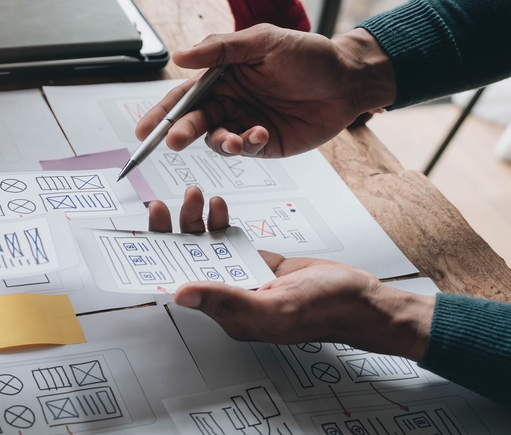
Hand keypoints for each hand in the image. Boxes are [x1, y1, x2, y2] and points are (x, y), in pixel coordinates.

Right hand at [135, 25, 396, 157]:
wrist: (348, 80)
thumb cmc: (309, 54)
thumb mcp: (263, 41)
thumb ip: (220, 48)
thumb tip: (180, 55)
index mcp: (221, 77)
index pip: (183, 96)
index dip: (160, 112)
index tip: (143, 130)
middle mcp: (228, 102)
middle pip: (193, 122)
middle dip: (180, 133)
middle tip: (174, 141)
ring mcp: (244, 123)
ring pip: (216, 140)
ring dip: (219, 142)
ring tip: (235, 140)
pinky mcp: (264, 144)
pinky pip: (245, 148)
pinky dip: (247, 144)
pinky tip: (260, 133)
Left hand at [151, 188, 432, 359]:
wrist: (362, 300)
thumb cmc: (324, 310)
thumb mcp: (273, 306)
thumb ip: (226, 299)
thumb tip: (181, 295)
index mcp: (226, 313)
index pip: (179, 284)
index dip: (159, 259)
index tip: (148, 232)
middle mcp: (231, 296)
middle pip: (187, 261)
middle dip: (173, 231)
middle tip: (164, 205)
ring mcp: (245, 277)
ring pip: (207, 246)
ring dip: (197, 220)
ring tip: (194, 196)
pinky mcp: (262, 263)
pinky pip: (231, 239)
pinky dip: (221, 221)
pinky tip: (218, 206)